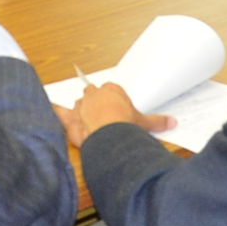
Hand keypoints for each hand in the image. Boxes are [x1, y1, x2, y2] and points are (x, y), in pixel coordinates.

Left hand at [54, 80, 174, 148]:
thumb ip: (158, 121)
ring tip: (86, 120)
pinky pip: (59, 112)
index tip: (117, 109)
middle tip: (102, 114)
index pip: (110, 89)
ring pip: (78, 103)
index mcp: (112, 90)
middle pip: (92, 93)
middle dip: (96, 101)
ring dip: (81, 110)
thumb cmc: (125, 124)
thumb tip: (173, 123)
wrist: (108, 136)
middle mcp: (94, 95)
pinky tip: (53, 112)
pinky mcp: (69, 118)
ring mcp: (80, 105)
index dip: (112, 100)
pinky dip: (56, 113)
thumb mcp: (144, 123)